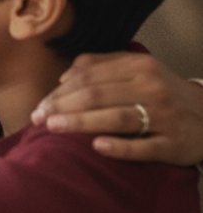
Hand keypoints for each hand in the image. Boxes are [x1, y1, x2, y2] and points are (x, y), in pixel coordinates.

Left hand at [31, 51, 202, 164]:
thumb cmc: (163, 92)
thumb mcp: (139, 69)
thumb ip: (101, 65)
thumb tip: (63, 77)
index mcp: (140, 66)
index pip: (89, 76)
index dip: (60, 91)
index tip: (40, 104)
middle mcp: (152, 87)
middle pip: (97, 95)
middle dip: (62, 106)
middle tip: (38, 118)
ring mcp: (165, 116)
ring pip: (116, 118)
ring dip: (80, 123)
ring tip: (53, 128)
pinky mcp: (174, 144)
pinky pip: (144, 146)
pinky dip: (120, 147)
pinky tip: (96, 147)